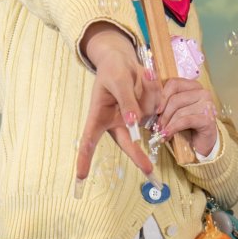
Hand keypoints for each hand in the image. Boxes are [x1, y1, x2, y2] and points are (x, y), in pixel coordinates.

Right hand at [76, 33, 161, 181]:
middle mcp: (118, 123)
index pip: (89, 141)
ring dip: (148, 92)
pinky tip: (146, 77)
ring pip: (148, 114)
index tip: (81, 177)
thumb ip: (126, 100)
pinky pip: (157, 103)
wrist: (124, 61)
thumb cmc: (112, 71)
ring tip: (141, 74)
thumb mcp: (117, 80)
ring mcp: (135, 118)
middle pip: (127, 143)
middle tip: (149, 170)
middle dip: (138, 156)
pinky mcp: (148, 111)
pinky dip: (155, 88)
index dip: (84, 159)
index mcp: (99, 118)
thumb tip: (133, 121)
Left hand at [155, 77, 218, 157]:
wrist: (201, 144)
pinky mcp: (208, 119)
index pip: (174, 83)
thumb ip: (164, 104)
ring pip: (179, 111)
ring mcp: (207, 105)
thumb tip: (147, 105)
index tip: (155, 111)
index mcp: (193, 86)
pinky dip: (173, 128)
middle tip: (157, 126)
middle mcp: (203, 92)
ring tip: (161, 133)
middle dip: (163, 115)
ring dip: (167, 124)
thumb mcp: (173, 112)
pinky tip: (167, 135)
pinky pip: (185, 121)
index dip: (161, 97)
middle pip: (175, 99)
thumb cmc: (186, 127)